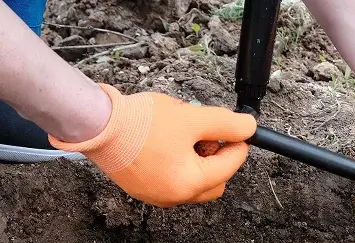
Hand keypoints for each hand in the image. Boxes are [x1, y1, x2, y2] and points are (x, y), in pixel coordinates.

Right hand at [49, 83, 256, 206]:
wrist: (96, 123)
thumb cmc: (139, 124)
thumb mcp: (193, 118)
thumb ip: (226, 123)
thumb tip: (249, 128)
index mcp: (189, 184)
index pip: (229, 166)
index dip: (238, 143)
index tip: (239, 128)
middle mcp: (173, 196)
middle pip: (215, 181)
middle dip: (218, 156)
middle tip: (209, 133)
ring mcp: (155, 193)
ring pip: (194, 180)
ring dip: (198, 158)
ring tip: (185, 133)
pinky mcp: (142, 185)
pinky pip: (173, 177)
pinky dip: (180, 161)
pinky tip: (169, 139)